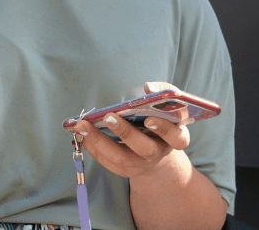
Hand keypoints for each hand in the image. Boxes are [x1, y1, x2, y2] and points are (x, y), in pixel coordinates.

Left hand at [72, 82, 190, 179]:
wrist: (157, 148)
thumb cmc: (161, 118)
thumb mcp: (168, 105)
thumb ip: (163, 92)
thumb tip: (149, 87)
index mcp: (175, 138)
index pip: (176, 138)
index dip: (163, 129)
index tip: (148, 118)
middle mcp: (159, 153)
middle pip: (144, 149)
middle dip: (125, 133)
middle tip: (108, 117)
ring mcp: (142, 164)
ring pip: (121, 158)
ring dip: (100, 141)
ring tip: (82, 126)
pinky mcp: (126, 170)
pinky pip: (107, 162)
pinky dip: (93, 147)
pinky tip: (81, 134)